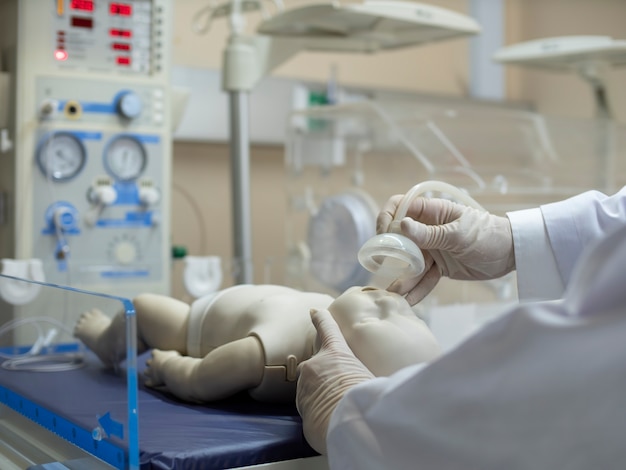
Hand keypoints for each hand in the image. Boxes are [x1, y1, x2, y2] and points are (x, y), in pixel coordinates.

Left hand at [144, 349, 180, 387]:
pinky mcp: (152, 381)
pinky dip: (150, 383)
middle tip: (158, 366)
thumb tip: (172, 355)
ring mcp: (150, 372)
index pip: (154, 352)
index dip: (157, 354)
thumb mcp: (175, 354)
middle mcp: (152, 363)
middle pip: (147, 362)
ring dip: (149, 373)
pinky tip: (154, 383)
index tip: (160, 356)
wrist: (172, 370)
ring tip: (155, 375)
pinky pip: (147, 383)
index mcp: (157, 355)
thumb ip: (171, 354)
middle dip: (151, 364)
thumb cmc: (176, 360)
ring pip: (146, 372)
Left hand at [296, 309, 373, 454]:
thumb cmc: (368, 400)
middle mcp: (316, 364)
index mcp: (336, 352)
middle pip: (316, 362)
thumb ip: (364, 372)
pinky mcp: (301, 406)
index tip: (314, 311)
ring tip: (340, 406)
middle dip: (323, 370)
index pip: (327, 328)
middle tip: (339, 384)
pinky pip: (309, 404)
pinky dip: (319, 409)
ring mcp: (304, 385)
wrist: (350, 427)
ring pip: (310, 385)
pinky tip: (332, 419)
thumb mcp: (373, 377)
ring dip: (321, 392)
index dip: (320, 318)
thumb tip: (374, 375)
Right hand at [377, 196, 514, 304]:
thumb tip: (401, 225)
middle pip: (399, 238)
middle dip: (389, 253)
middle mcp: (427, 229)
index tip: (383, 236)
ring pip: (409, 262)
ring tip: (394, 294)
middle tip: (382, 268)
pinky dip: (416, 289)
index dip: (386, 218)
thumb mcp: (459, 234)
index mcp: (431, 211)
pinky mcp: (439, 267)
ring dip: (401, 277)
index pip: (399, 207)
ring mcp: (432, 248)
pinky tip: (408, 301)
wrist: (513, 254)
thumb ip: (430, 233)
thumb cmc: (488, 234)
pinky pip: (423, 278)